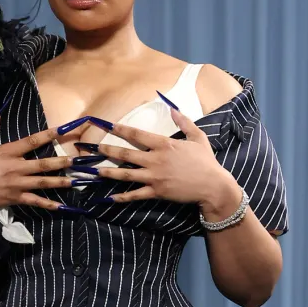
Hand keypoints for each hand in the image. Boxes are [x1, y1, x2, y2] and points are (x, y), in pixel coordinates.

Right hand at [0, 114, 80, 214]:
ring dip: (60, 181)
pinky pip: (35, 201)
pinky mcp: (16, 198)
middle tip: (76, 160)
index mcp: (7, 153)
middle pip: (43, 164)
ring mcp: (17, 184)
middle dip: (61, 162)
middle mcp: (15, 168)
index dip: (48, 135)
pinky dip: (48, 204)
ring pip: (43, 182)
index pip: (31, 141)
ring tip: (75, 180)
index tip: (62, 130)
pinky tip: (60, 206)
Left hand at [89, 109, 237, 207]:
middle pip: (126, 153)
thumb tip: (172, 109)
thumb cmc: (206, 161)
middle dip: (108, 149)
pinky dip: (122, 197)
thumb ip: (184, 122)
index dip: (121, 129)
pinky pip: (136, 195)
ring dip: (109, 172)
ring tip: (95, 170)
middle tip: (94, 147)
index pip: (137, 135)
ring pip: (126, 174)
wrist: (213, 186)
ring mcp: (155, 177)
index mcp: (164, 145)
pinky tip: (110, 197)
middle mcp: (155, 160)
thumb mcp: (198, 137)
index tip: (108, 125)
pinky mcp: (157, 192)